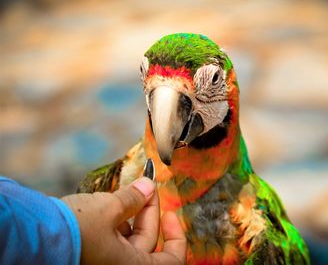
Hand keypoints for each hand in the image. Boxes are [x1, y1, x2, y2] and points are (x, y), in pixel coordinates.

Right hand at [62, 177, 186, 264]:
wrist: (35, 236)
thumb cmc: (74, 229)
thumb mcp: (109, 209)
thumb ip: (134, 199)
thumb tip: (149, 186)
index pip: (170, 260)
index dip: (177, 237)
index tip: (171, 214)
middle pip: (148, 241)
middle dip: (149, 212)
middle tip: (146, 187)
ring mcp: (106, 261)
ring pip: (130, 239)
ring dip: (132, 214)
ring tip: (128, 192)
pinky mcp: (93, 254)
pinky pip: (113, 239)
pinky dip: (117, 221)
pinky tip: (111, 203)